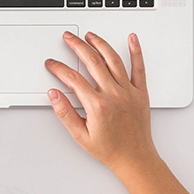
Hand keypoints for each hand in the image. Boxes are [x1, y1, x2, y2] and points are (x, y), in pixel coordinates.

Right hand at [45, 31, 155, 173]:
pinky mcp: (141, 92)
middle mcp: (114, 95)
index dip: (59, 68)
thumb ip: (65, 113)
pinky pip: (139, 68)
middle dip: (77, 46)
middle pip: (92, 62)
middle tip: (68, 38)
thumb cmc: (110, 149)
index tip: (52, 63)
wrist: (134, 158)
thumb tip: (54, 94)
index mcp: (97, 105)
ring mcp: (128, 92)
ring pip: (113, 60)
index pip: (73, 79)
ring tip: (90, 35)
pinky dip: (136, 51)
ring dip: (100, 44)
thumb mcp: (80, 135)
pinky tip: (132, 39)